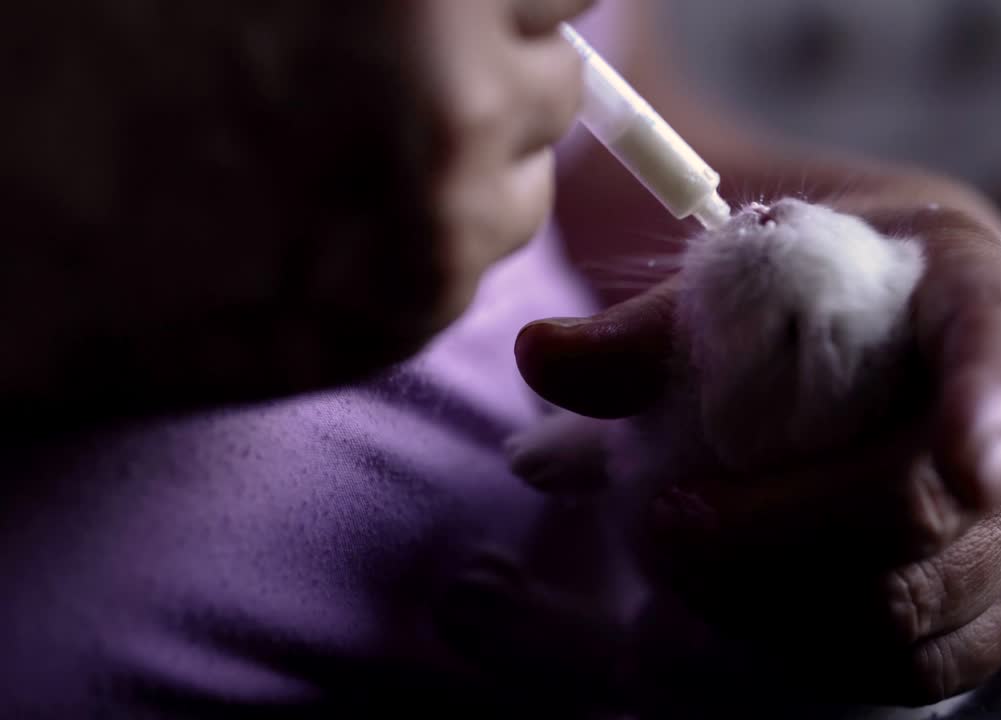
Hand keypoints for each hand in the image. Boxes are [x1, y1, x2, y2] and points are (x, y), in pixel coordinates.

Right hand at [2, 0, 591, 421]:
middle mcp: (456, 85)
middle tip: (386, 73)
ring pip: (531, 174)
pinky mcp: (407, 314)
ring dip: (474, 157)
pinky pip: (479, 256)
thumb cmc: (75, 30)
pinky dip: (431, 234)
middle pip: (560, 70)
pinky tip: (320, 219)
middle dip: (497, 63)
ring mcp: (441, 213)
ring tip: (340, 149)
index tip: (467, 7)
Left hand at [515, 181, 1000, 706]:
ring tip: (680, 572)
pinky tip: (737, 620)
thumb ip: (651, 326)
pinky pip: (917, 667)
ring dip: (773, 607)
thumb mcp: (751, 277)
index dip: (991, 408)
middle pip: (916, 516)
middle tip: (661, 527)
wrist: (910, 324)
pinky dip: (815, 656)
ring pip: (910, 614)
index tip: (969, 463)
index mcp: (987, 305)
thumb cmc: (829, 289)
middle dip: (771, 538)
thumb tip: (538, 355)